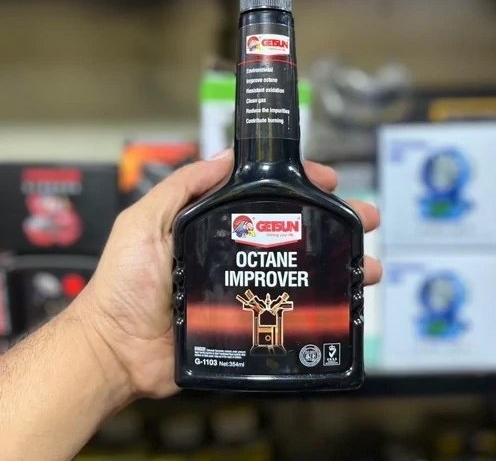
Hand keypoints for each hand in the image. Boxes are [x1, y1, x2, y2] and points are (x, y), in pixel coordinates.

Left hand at [74, 150, 381, 400]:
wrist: (117, 351)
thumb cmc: (124, 285)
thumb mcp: (145, 222)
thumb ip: (181, 188)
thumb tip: (225, 157)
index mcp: (213, 226)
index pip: (263, 197)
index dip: (296, 184)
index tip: (326, 178)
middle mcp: (233, 253)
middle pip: (291, 232)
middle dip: (332, 222)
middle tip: (365, 219)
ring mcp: (243, 288)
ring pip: (299, 271)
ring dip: (336, 265)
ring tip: (366, 266)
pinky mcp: (247, 322)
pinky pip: (288, 310)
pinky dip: (319, 306)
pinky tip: (344, 303)